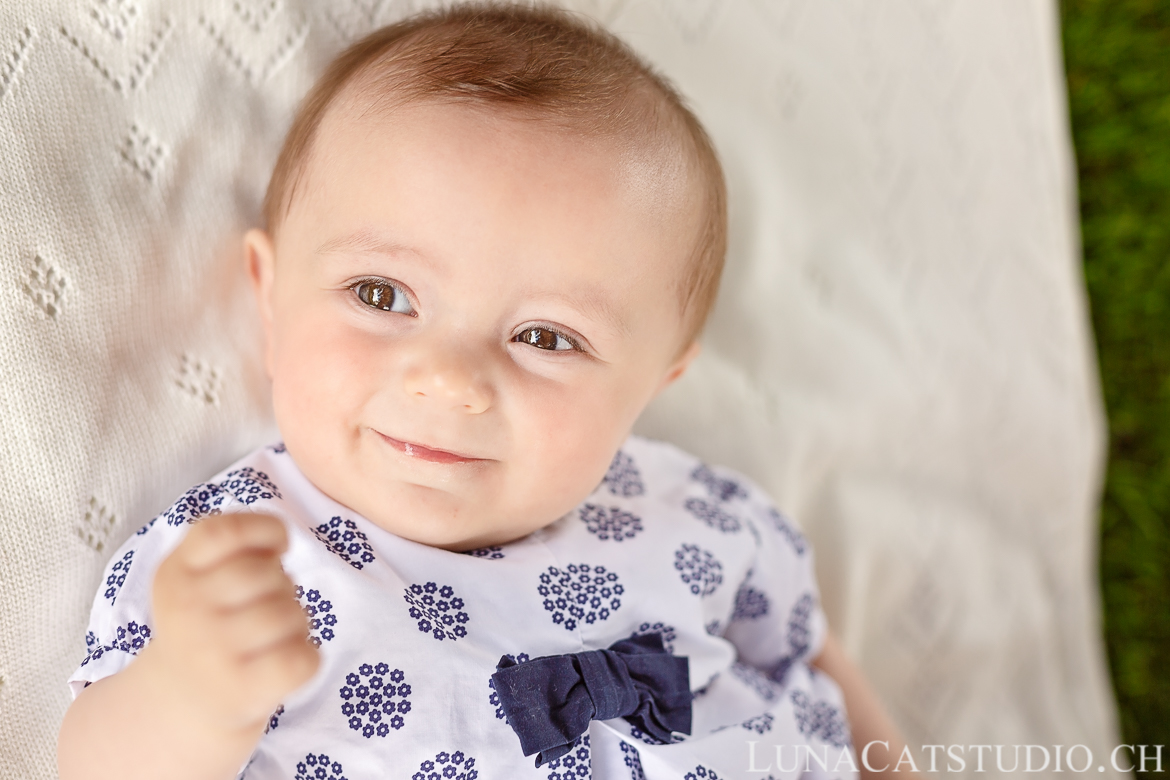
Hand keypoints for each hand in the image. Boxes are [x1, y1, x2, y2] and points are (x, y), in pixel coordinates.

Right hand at [144, 512, 319, 736]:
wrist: (182, 701)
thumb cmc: (207, 625)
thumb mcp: (198, 579)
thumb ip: (234, 550)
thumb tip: (279, 541)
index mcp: (175, 573)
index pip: (222, 532)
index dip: (264, 528)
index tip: (277, 547)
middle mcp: (186, 609)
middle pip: (266, 573)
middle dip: (283, 583)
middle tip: (268, 604)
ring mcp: (212, 652)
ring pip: (290, 614)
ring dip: (297, 621)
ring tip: (276, 635)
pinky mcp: (241, 690)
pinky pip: (302, 658)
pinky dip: (308, 656)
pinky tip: (287, 659)